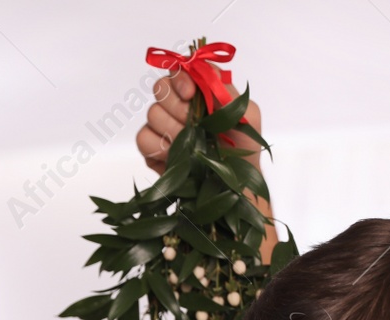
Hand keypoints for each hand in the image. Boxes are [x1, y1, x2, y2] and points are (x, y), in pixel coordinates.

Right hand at [136, 66, 264, 175]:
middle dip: (178, 106)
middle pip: (160, 89)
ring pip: (152, 114)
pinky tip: (177, 156)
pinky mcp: (153, 151)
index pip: (178, 71)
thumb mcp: (246, 113)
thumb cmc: (244, 149)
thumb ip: (223, 86)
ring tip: (191, 144)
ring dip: (172, 129)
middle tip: (195, 124)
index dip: (180, 78)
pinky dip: (158, 147)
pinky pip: (143, 139)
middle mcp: (178, 107)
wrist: (236, 184)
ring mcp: (164, 128)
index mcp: (199, 93)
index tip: (190, 93)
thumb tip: (200, 65)